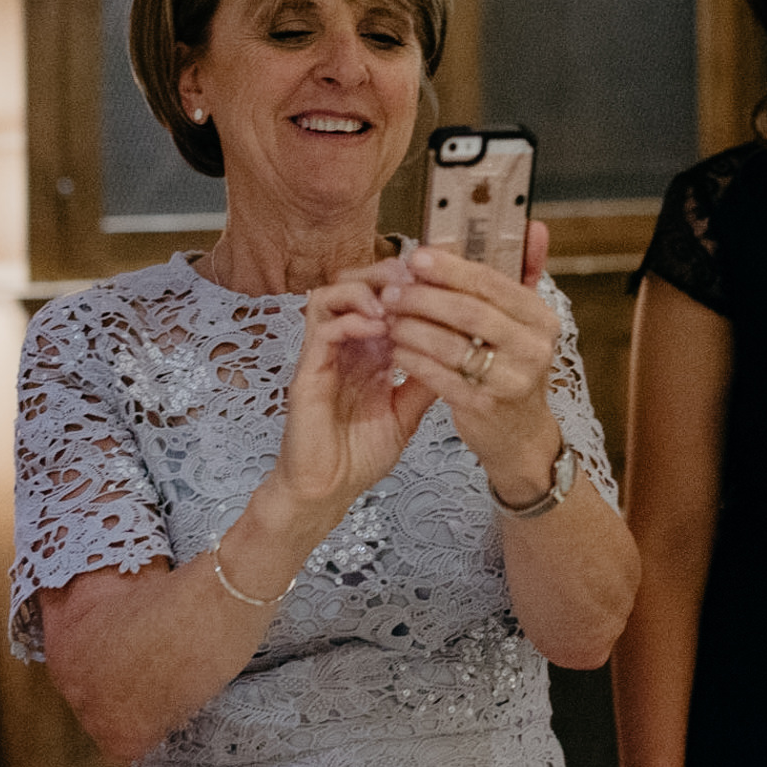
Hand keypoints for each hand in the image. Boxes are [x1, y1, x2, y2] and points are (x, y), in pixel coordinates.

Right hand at [268, 271, 436, 534]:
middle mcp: (343, 346)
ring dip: (365, 289)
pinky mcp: (307, 371)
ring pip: (330, 294)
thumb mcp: (406, 413)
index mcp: (366, 352)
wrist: (326, 491)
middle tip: (416, 278)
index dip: (408, 285)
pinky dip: (351, 319)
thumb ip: (424, 381)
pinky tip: (379, 328)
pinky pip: (322, 328)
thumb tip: (459, 353)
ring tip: (395, 301)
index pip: (382, 300)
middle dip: (385, 274)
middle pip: (354, 284)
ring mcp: (322, 355)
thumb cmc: (359, 456)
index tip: (437, 281)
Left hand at [355, 224, 563, 503]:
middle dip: (424, 297)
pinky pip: (439, 376)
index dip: (450, 268)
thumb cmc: (512, 367)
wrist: (520, 434)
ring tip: (389, 318)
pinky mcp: (484, 406)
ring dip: (412, 328)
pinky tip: (395, 350)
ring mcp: (510, 380)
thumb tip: (533, 226)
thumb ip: (525, 273)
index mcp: (541, 318)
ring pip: (450, 344)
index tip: (416, 257)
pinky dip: (413, 360)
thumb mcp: (525, 323)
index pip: (492, 283)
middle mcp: (532, 348)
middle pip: (469, 312)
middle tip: (392, 290)